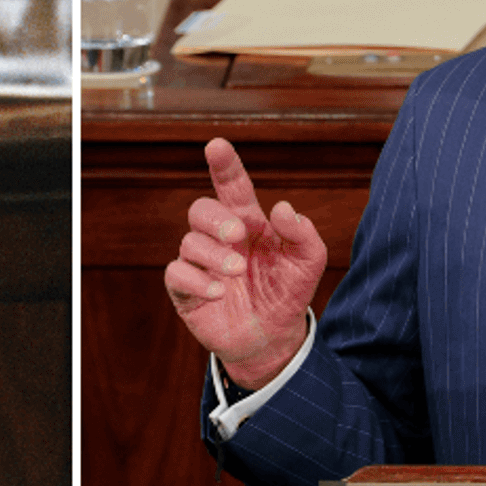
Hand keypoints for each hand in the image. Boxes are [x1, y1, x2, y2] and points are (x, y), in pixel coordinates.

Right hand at [164, 138, 326, 388]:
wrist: (273, 339)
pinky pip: (177, 274)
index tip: (217, 145)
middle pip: (200, 209)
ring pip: (189, 242)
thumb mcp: (309, 264)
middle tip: (237, 233)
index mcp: (248, 222)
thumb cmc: (287, 292)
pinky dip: (196, 279)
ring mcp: (201, 263)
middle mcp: (219, 237)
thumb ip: (304, 235)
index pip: (232, 186)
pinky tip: (219, 291)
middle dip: (215, 218)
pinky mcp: (186, 291)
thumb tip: (284, 208)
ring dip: (214, 254)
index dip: (224, 165)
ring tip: (237, 271)